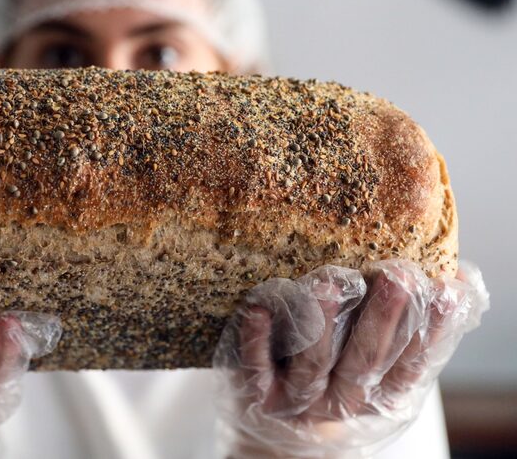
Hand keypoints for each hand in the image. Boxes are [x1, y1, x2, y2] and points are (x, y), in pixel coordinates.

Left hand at [213, 259, 487, 458]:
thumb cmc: (337, 385)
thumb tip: (458, 279)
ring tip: (330, 282)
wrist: (277, 438)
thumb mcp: (381, 372)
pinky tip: (259, 307)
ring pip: (314, 363)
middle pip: (365, 361)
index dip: (429, 332)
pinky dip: (257, 339)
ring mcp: (298, 402)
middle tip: (397, 276)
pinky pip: (257, 368)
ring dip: (322, 322)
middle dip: (383, 319)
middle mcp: (341, 402)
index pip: (410, 365)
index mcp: (377, 398)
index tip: (443, 291)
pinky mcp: (259, 395)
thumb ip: (413, 333)